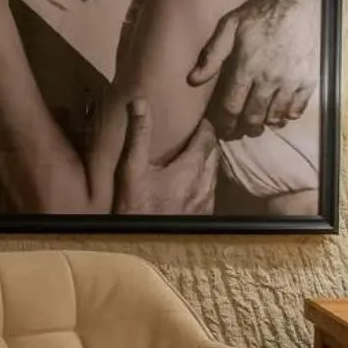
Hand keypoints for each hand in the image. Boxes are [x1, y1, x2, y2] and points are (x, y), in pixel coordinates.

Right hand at [113, 97, 218, 213]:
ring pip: (215, 172)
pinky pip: (211, 190)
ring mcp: (207, 202)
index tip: (196, 119)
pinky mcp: (204, 216)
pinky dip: (205, 179)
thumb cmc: (135, 207)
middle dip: (208, 141)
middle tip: (195, 134)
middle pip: (215, 153)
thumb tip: (140, 102)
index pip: (208, 137)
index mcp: (191, 168)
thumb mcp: (132, 169)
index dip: (204, 125)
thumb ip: (138, 134)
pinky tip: (192, 182)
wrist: (143, 245)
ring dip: (208, 161)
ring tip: (193, 155)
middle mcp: (205, 184)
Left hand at [189, 0, 320, 139]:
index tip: (223, 128)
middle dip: (244, 128)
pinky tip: (281, 113)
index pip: (231, 106)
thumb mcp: (231, 26)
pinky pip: (297, 109)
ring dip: (265, 123)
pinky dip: (288, 116)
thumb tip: (193, 79)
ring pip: (275, 117)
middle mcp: (268, 79)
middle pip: (253, 117)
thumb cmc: (263, 12)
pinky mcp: (309, 81)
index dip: (225, 123)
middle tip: (241, 130)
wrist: (303, 2)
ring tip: (260, 123)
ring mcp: (291, 82)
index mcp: (246, 66)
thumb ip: (212, 55)